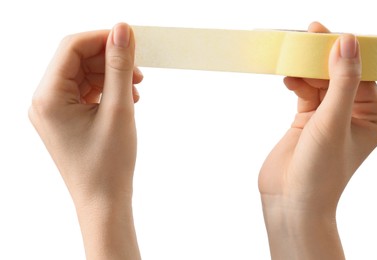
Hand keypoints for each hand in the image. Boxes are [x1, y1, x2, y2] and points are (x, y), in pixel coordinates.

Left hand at [29, 23, 141, 258]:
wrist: (104, 202)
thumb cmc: (108, 164)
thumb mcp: (119, 109)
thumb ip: (119, 66)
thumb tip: (122, 30)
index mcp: (48, 97)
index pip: (71, 47)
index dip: (102, 38)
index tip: (130, 39)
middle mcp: (44, 101)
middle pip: (77, 60)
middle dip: (109, 60)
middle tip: (138, 71)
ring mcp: (54, 111)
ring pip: (83, 75)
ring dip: (111, 75)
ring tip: (135, 89)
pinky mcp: (66, 118)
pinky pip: (85, 91)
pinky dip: (107, 90)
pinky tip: (127, 99)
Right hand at [258, 22, 376, 258]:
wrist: (290, 201)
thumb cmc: (320, 171)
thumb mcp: (333, 121)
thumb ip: (341, 80)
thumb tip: (348, 41)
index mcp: (373, 116)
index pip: (361, 73)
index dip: (344, 51)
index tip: (325, 31)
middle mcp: (354, 115)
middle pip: (339, 74)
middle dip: (322, 58)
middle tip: (305, 36)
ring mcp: (329, 118)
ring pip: (320, 82)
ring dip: (306, 70)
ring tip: (291, 59)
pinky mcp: (308, 120)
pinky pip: (305, 92)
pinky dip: (297, 83)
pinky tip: (288, 79)